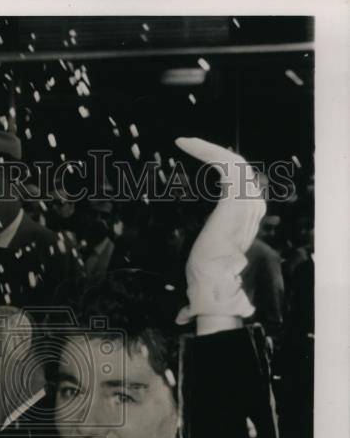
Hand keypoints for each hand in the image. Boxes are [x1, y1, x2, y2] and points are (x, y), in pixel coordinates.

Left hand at [175, 137, 265, 324]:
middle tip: (188, 145)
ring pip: (233, 161)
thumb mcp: (205, 255)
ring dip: (208, 148)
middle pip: (239, 166)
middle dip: (213, 152)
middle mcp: (252, 206)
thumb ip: (205, 253)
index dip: (220, 165)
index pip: (240, 181)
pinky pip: (224, 164)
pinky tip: (187, 145)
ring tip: (185, 143)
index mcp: (248, 216)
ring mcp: (246, 202)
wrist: (211, 286)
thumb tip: (187, 295)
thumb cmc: (205, 277)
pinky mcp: (234, 200)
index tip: (197, 158)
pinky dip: (206, 151)